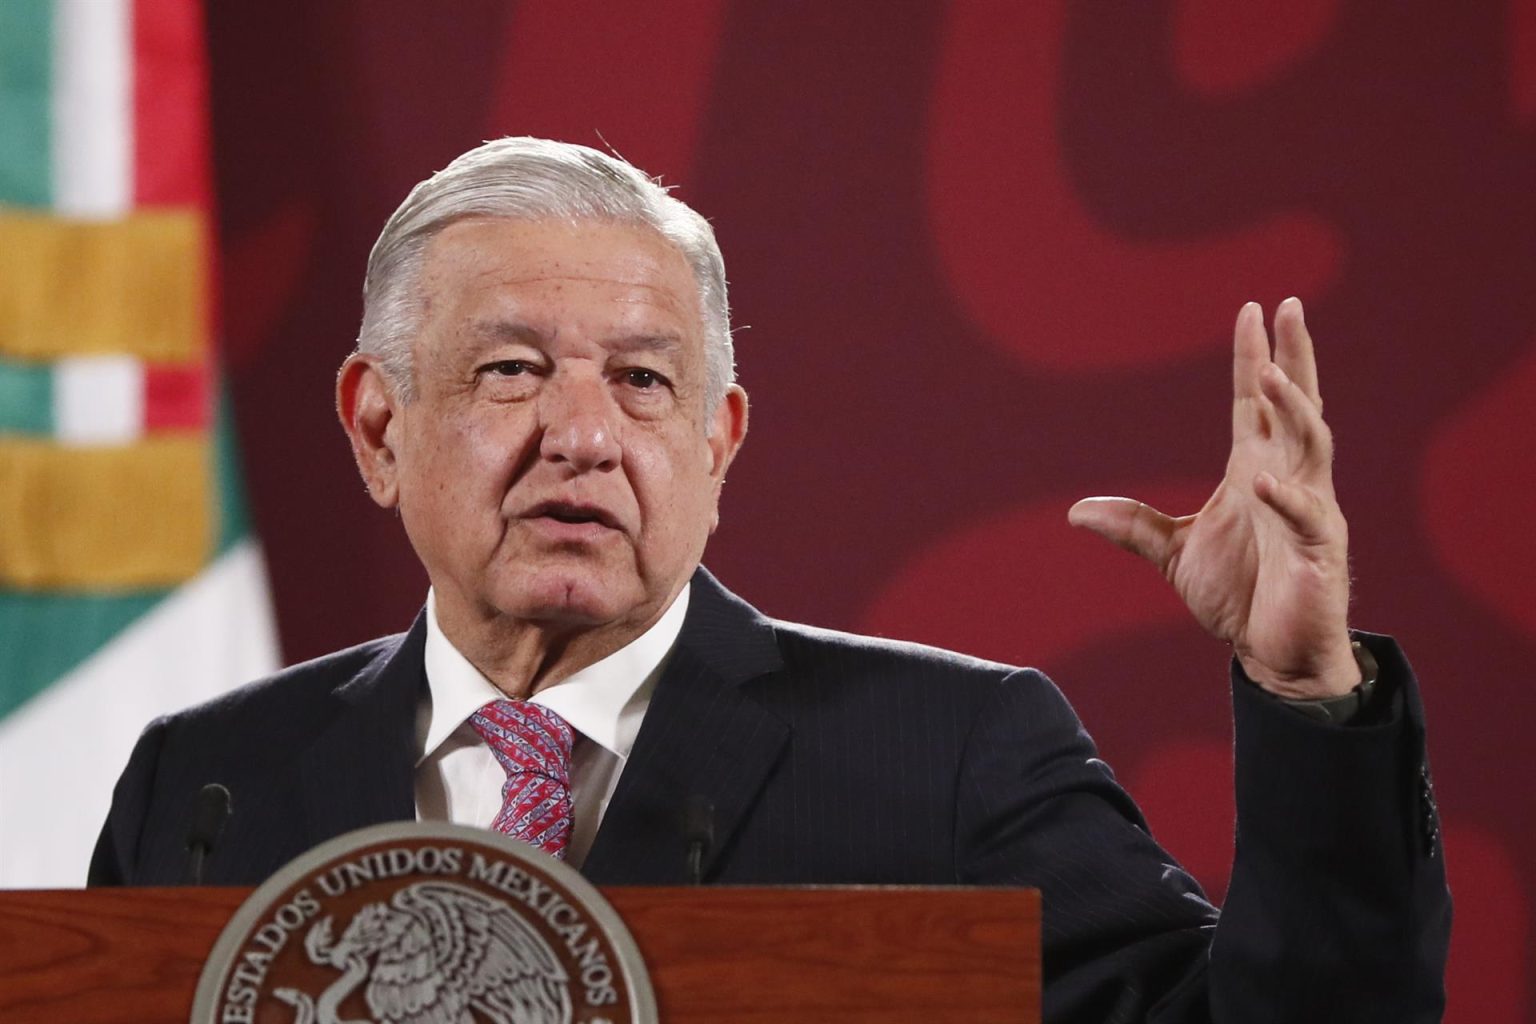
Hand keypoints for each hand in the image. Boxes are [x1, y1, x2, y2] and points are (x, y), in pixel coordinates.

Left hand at [1068, 298, 1358, 698]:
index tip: (1253, 310)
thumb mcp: (1175, 554)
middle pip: (1296, 404)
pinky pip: (1306, 515)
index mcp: (1255, 470)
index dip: (1254, 356)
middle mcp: (1287, 478)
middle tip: (1288, 308)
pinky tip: (1263, 485)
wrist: (1274, 653)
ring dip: (1293, 409)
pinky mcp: (1320, 550)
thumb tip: (1075, 511)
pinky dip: (1286, 499)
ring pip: (1310, 444)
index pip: (1255, 403)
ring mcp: (1310, 510)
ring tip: (1271, 374)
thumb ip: (1133, 526)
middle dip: (1294, 356)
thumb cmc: (1239, 596)